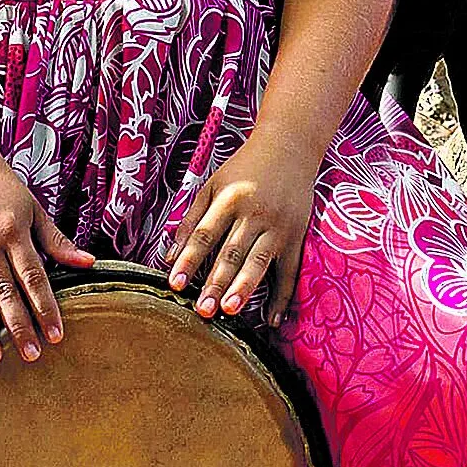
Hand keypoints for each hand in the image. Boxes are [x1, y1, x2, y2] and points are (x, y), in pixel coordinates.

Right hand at [0, 142, 93, 363]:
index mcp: (14, 231)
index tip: (57, 334)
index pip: (34, 276)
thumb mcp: (32, 207)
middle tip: (31, 355)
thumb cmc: (0, 184)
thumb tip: (88, 262)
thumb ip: (57, 239)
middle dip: (19, 325)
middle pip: (5, 291)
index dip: (46, 307)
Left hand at [168, 126, 320, 326]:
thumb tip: (170, 257)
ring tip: (230, 311)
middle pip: (232, 252)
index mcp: (229, 198)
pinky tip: (271, 320)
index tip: (175, 284)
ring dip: (244, 288)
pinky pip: (290, 271)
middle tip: (202, 310)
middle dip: (216, 282)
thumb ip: (191, 219)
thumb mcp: (213, 185)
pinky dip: (282, 297)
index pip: (205, 234)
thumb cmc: (245, 168)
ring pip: (259, 261)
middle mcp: (254, 213)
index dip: (189, 260)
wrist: (290, 146)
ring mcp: (279, 225)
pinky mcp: (297, 236)